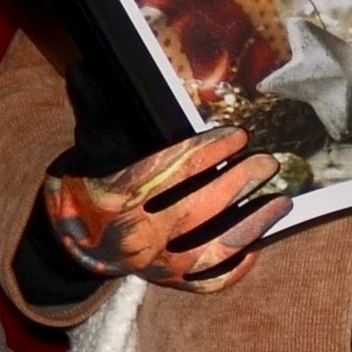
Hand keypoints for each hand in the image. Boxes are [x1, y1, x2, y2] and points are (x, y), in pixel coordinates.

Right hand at [39, 127, 287, 292]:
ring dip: (251, 227)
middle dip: (237, 184)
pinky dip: (237, 267)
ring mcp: (155, 266)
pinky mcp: (169, 284)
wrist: (70, 244)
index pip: (168, 173)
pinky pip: (210, 283)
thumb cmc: (84, 187)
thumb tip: (84, 67)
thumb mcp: (84, 148)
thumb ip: (94, 111)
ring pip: (211, 251)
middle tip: (266, 163)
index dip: (207, 153)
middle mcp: (137, 237)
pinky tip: (258, 243)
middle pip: (196, 211)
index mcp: (115, 199)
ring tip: (282, 202)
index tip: (237, 136)